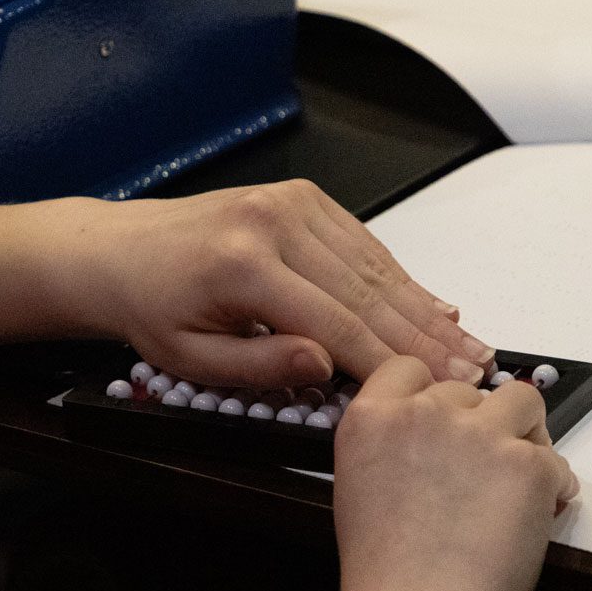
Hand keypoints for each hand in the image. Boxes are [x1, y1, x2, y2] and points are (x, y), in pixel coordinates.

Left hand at [50, 180, 495, 387]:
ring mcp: (291, 204)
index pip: (336, 322)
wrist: (118, 251)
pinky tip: (434, 307)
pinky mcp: (301, 199)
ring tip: (467, 345)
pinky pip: (363, 245)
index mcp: (244, 265)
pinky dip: (401, 279)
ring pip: (375, 265)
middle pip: (368, 291)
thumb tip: (323, 365)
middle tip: (472, 371)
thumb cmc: (150, 306)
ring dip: (425, 309)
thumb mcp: (189, 359)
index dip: (390, 362)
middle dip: (425, 338)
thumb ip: (259, 366)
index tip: (432, 391)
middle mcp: (273, 223)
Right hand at [331, 355, 578, 590]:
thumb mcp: (361, 492)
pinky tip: (541, 513)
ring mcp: (477, 433)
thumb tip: (435, 453)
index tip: (447, 420)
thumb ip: (391, 452)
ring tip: (523, 476)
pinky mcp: (526, 464)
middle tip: (487, 470)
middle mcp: (422, 413)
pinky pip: (555, 459)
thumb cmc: (384, 580)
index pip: (409, 368)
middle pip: (468, 389)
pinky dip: (554, 485)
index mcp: (372, 419)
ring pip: (523, 401)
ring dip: (525, 433)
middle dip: (481, 423)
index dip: (433, 395)